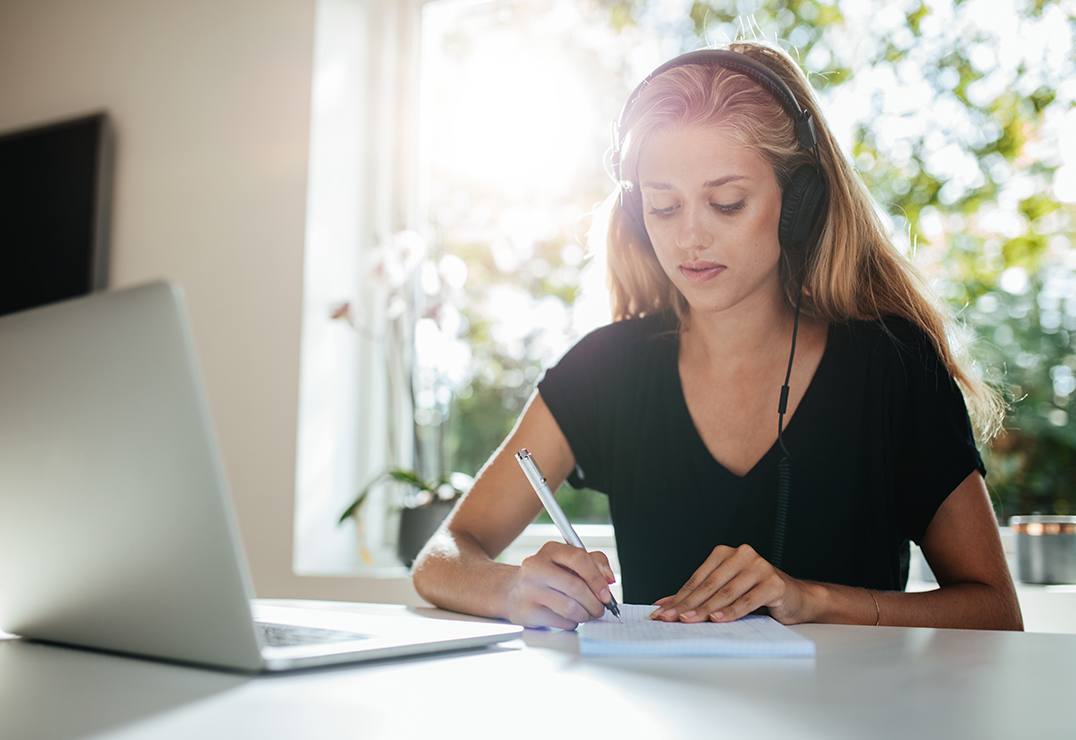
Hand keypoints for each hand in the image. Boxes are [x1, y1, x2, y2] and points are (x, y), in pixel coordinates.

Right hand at [504, 541, 615, 629]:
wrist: (512, 591)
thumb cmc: (548, 576)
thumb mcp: (568, 561)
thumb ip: (593, 562)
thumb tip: (608, 579)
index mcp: (551, 550)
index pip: (579, 559)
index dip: (597, 579)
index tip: (606, 593)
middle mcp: (536, 566)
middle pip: (576, 586)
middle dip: (594, 603)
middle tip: (600, 609)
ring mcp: (529, 589)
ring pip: (570, 608)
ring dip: (585, 615)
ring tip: (586, 614)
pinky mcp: (527, 611)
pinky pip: (560, 622)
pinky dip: (571, 623)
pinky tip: (568, 618)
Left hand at [650, 544, 813, 624]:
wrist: (795, 598)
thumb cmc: (756, 594)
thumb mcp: (725, 591)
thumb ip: (698, 595)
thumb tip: (664, 605)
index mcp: (726, 553)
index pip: (698, 578)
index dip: (679, 597)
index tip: (662, 612)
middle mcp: (742, 555)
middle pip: (709, 585)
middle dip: (688, 604)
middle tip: (670, 618)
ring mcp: (759, 567)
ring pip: (726, 592)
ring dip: (706, 609)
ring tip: (689, 620)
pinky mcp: (774, 582)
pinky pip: (748, 599)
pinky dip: (732, 611)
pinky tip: (718, 619)